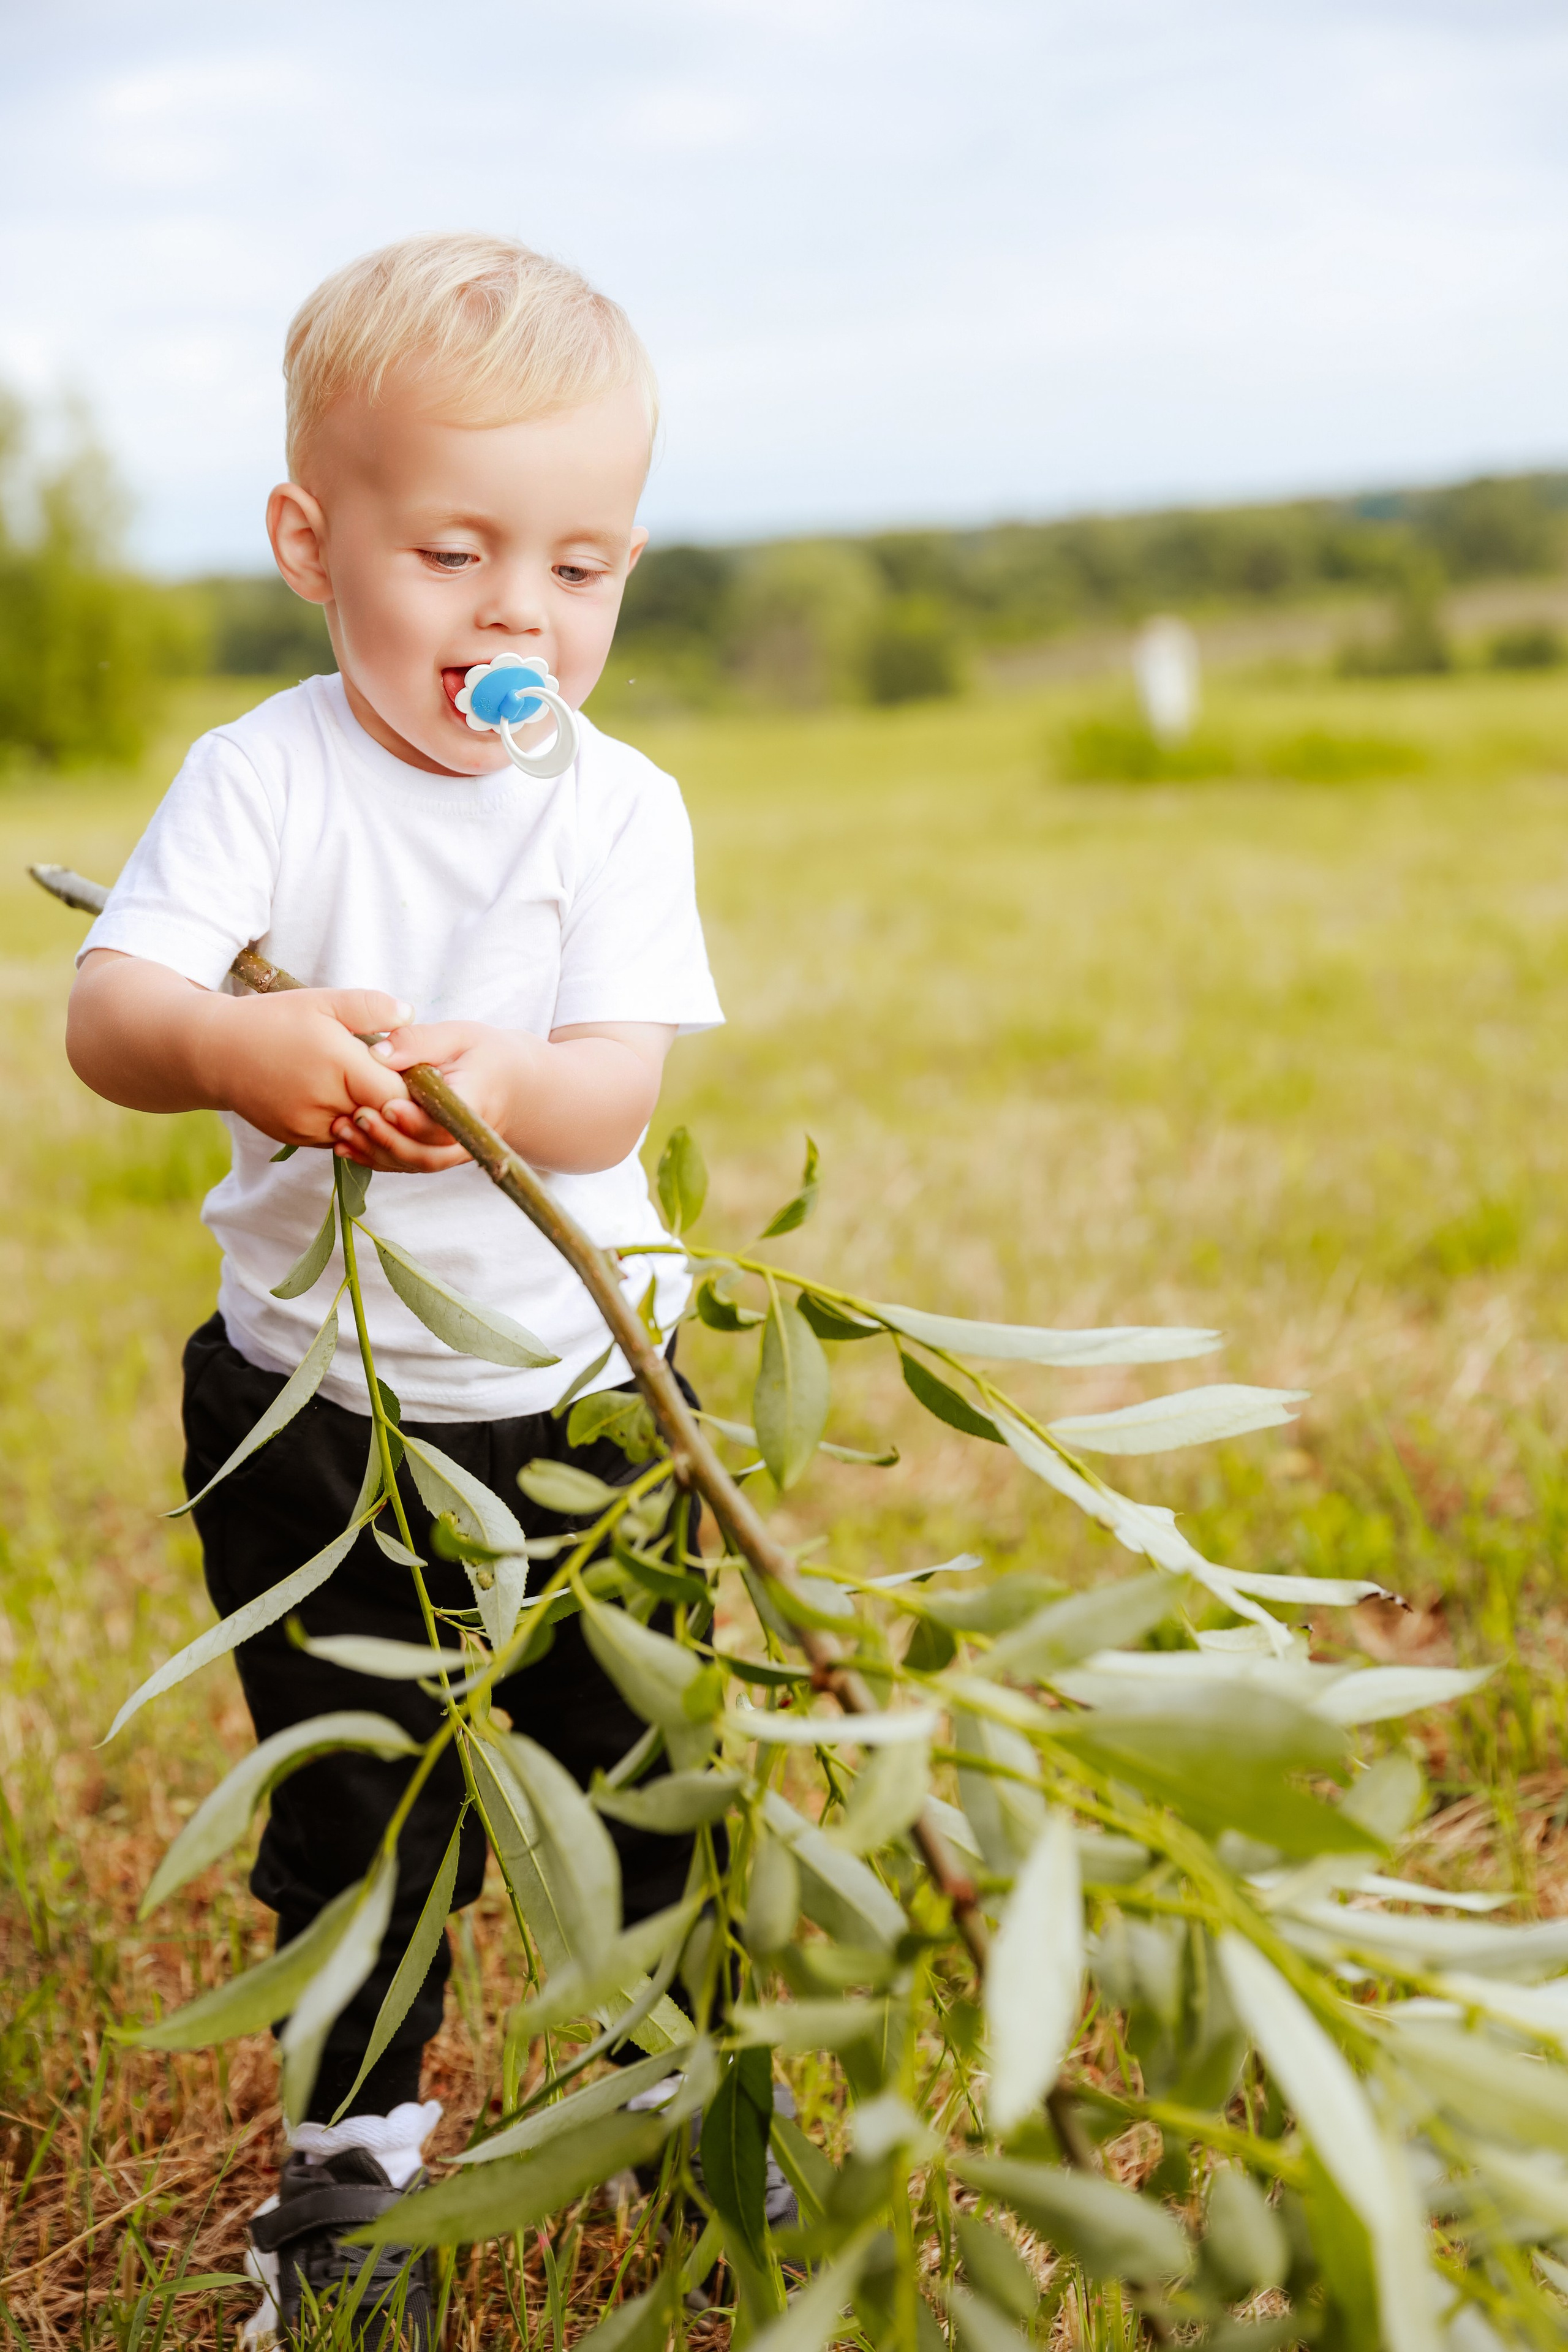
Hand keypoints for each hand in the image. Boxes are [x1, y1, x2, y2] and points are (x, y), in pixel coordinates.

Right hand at [195, 985, 416, 1148]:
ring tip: (372, 1088)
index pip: (399, 1095)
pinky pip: (339, 1137)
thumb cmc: (272, 1020)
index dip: (414, 1087)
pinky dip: (348, 1122)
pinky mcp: (296, 1139)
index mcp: (337, 1066)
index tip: (418, 1071)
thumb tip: (411, 1014)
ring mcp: (308, 1127)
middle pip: (384, 1117)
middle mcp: (324, 1103)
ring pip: (363, 1132)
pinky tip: (344, 1098)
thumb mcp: (322, 1001)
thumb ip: (370, 1007)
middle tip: (403, 1081)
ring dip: (373, 1115)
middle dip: (398, 1103)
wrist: (213, 1052)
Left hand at [329, 1021, 542, 1173]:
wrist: (510, 1085)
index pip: (446, 1123)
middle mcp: (465, 1137)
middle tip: (356, 1117)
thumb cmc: (484, 1055)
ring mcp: (451, 1151)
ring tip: (341, 1129)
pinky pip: (405, 1164)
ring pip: (413, 1163)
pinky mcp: (435, 1155)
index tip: (387, 1105)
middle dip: (388, 1139)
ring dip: (375, 1151)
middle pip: (427, 1153)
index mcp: (476, 1103)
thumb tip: (378, 1053)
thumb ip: (420, 1041)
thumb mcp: (459, 1036)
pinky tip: (345, 1145)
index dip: (415, 1120)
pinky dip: (374, 1157)